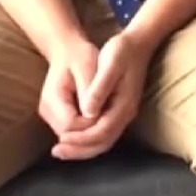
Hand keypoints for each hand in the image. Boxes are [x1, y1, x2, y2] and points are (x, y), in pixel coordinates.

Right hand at [37, 36, 98, 142]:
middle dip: (89, 136)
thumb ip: (88, 91)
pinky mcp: (56, 116)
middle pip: (68, 136)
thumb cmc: (79, 56)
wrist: (67, 50)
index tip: (107, 117)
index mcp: (52, 97)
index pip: (70, 124)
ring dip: (88, 136)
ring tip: (108, 126)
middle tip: (112, 127)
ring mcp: (50, 115)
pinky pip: (72, 131)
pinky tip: (101, 123)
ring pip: (70, 137)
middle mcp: (47, 110)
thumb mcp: (87, 66)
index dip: (89, 126)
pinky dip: (86, 131)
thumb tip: (92, 114)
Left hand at [51, 31, 153, 160]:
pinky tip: (73, 136)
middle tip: (56, 151)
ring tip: (61, 149)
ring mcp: (123, 113)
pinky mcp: (117, 110)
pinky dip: (87, 139)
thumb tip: (86, 112)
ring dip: (82, 148)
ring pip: (103, 141)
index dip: (81, 139)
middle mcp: (125, 114)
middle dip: (79, 150)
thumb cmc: (122, 51)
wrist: (138, 43)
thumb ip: (99, 89)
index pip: (101, 132)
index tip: (61, 139)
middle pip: (103, 142)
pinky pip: (102, 133)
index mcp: (124, 105)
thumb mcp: (110, 64)